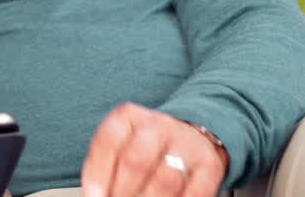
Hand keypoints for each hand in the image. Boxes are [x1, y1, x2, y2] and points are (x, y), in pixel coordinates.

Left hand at [82, 103, 228, 196]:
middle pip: (135, 162)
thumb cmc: (147, 145)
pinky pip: (194, 193)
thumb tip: (94, 193)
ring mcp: (186, 145)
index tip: (94, 195)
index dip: (98, 174)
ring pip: (165, 180)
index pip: (108, 141)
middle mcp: (159, 126)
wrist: (194, 136)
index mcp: (129, 116)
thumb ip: (104, 166)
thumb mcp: (120, 144)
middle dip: (121, 192)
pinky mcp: (210, 166)